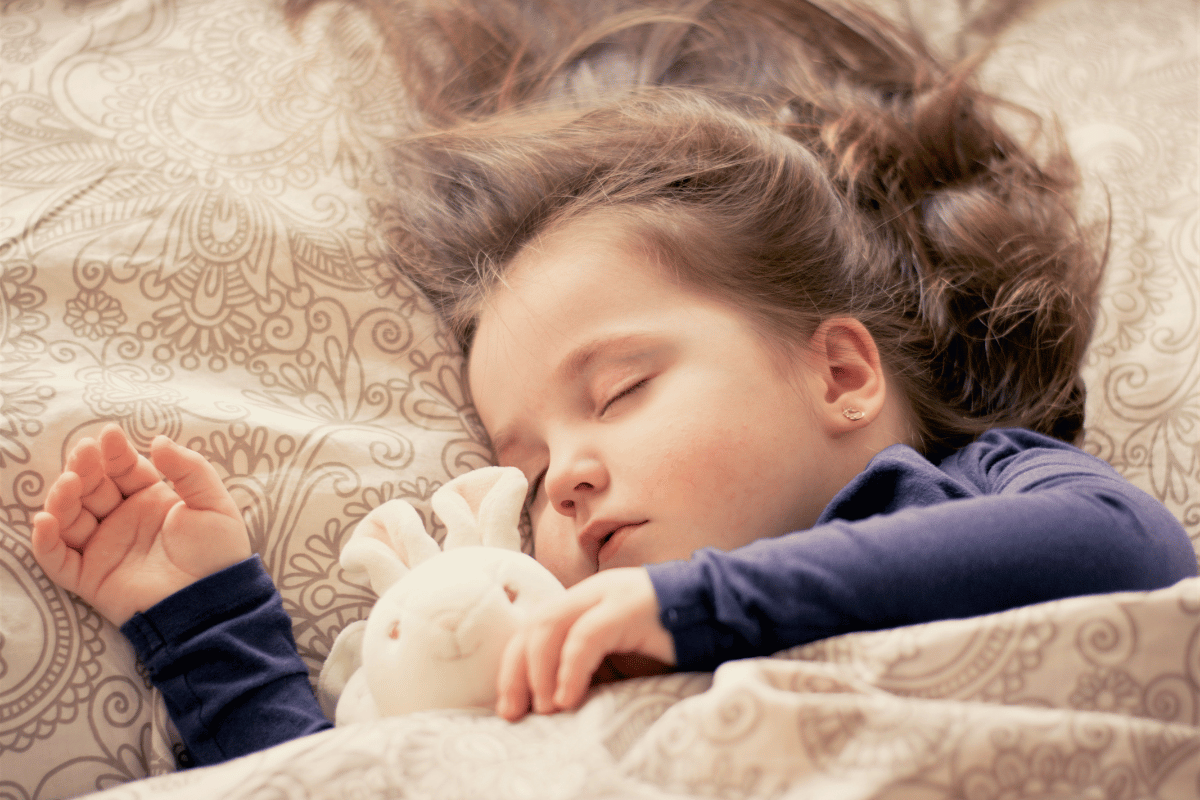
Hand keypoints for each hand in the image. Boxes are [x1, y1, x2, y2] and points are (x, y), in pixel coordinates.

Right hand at [31, 424, 250, 626]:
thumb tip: (158, 439)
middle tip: (85, 453)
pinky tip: (46, 520)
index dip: (115, 453)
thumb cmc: (218, 554)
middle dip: (86, 468)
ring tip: (69, 483)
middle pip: (93, 489)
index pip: (124, 470)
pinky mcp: (90, 577)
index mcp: (152, 501)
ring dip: (63, 498)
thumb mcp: (213, 504)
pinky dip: (46, 541)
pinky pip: (58, 559)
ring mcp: (105, 548)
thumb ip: (189, 469)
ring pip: (70, 518)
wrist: (213, 602)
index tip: (109, 435)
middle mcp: (124, 521)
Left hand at [495, 567, 675, 720]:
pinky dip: (570, 668)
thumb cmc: (670, 642)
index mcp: (584, 602)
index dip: (514, 666)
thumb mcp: (621, 657)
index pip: (533, 627)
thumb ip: (590, 667)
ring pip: (551, 625)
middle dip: (516, 671)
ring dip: (539, 671)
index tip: (509, 706)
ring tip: (544, 708)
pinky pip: (587, 636)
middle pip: (534, 625)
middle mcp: (590, 593)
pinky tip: (567, 697)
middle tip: (514, 713)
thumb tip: (552, 704)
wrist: (719, 615)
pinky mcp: (629, 607)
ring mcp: (609, 596)